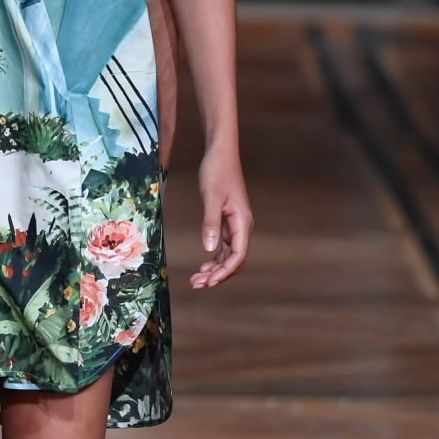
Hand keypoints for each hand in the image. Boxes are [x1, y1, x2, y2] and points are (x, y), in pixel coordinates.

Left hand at [191, 150, 251, 287]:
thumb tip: (209, 248)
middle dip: (217, 274)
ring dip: (214, 269)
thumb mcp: (211, 197)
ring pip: (228, 255)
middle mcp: (242, 226)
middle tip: (196, 284)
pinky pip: (224, 247)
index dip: (225, 271)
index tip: (209, 282)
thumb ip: (210, 223)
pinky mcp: (228, 221)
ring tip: (196, 279)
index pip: (238, 255)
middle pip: (234, 260)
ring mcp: (235, 225)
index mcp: (242, 222)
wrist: (221, 153)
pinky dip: (214, 258)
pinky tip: (203, 265)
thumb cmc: (217, 172)